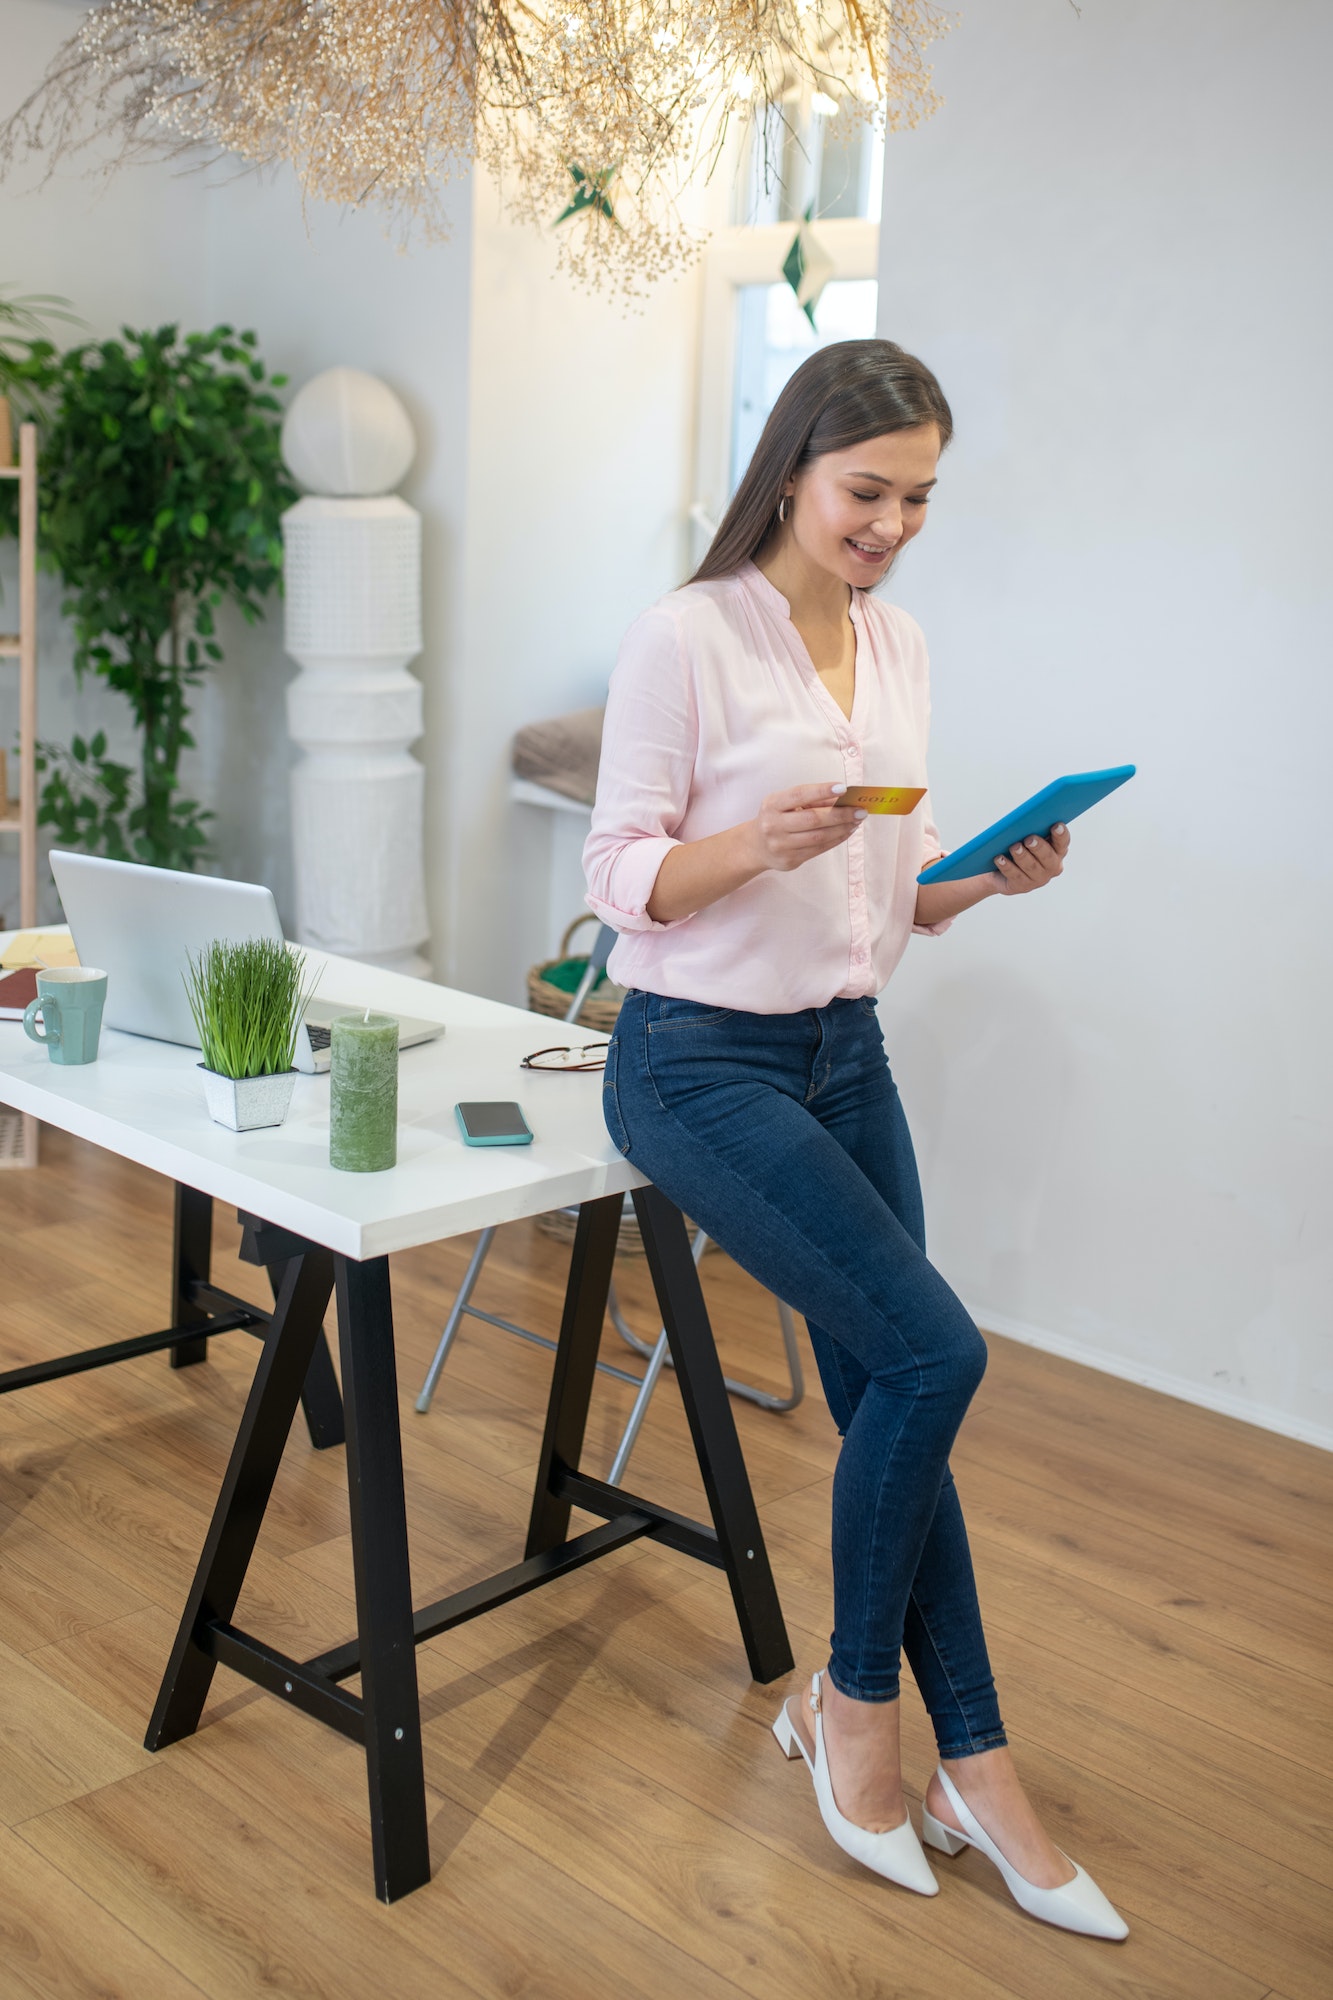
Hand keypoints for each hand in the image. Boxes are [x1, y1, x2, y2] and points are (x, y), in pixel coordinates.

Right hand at [747, 782, 864, 874]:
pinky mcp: (790, 860)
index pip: (799, 795)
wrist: (755, 846)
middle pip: (813, 819)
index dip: (821, 791)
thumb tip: (843, 798)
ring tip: (857, 820)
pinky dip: (836, 839)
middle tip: (860, 810)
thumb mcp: (785, 804)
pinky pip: (819, 849)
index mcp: (772, 804)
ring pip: (819, 837)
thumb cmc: (777, 818)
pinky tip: (847, 831)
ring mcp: (780, 845)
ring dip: (842, 828)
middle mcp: (773, 825)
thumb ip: (811, 800)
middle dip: (840, 814)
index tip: (843, 788)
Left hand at [992, 824, 1069, 894]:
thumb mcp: (1026, 836)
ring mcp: (1039, 879)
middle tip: (1029, 839)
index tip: (1056, 825)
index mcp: (1057, 850)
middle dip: (1039, 847)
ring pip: (1031, 867)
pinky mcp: (1023, 887)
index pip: (1063, 842)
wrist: (1000, 869)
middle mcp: (1052, 866)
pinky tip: (1000, 858)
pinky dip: (1007, 866)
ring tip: (1014, 847)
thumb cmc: (1018, 845)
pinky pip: (1015, 876)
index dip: (1061, 834)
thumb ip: (1031, 829)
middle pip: (1048, 856)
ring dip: (1022, 856)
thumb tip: (1025, 820)